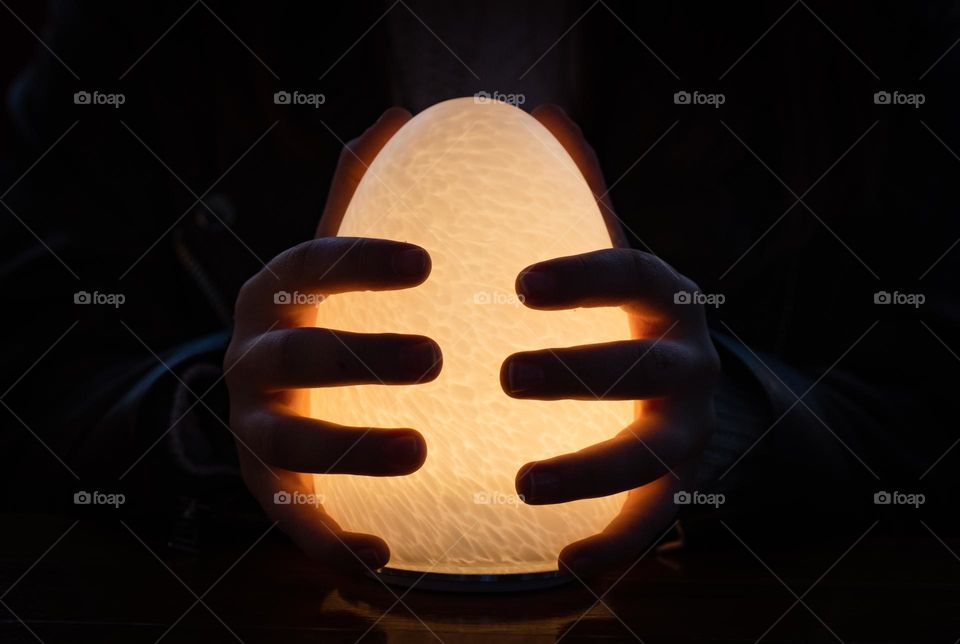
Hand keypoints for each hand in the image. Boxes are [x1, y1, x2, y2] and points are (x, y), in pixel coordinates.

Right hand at [223, 108, 441, 570]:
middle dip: (358, 357)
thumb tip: (396, 115)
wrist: (271, 403)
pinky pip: (295, 522)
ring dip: (350, 447)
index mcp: (275, 299)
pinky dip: (330, 539)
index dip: (359, 263)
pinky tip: (383, 554)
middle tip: (436, 359)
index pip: (308, 268)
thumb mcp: (339, 261)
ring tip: (421, 448)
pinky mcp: (273, 492)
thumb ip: (365, 198)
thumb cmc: (328, 322)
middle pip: (294, 359)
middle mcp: (255, 363)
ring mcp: (257, 430)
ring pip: (289, 441)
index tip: (427, 264)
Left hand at [505, 105, 720, 577]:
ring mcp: (686, 428)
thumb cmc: (628, 318)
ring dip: (588, 469)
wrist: (695, 389)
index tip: (519, 288)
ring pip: (647, 452)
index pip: (630, 278)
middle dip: (579, 371)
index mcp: (665, 298)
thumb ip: (581, 201)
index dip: (583, 280)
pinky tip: (563, 564)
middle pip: (640, 369)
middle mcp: (686, 362)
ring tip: (520, 483)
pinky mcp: (675, 487)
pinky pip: (650, 523)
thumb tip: (548, 115)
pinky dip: (613, 544)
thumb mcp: (614, 259)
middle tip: (504, 374)